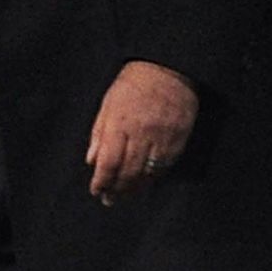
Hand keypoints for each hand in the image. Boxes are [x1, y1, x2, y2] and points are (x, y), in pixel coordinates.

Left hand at [86, 59, 198, 205]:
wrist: (169, 70)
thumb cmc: (133, 85)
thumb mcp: (108, 104)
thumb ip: (99, 133)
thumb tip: (91, 161)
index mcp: (120, 123)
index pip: (109, 162)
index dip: (102, 181)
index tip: (96, 190)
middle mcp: (142, 134)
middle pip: (128, 171)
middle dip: (116, 189)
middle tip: (108, 200)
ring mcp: (163, 138)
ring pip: (148, 173)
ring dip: (134, 189)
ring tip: (124, 196)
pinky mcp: (180, 140)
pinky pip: (165, 167)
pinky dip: (153, 178)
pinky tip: (144, 184)